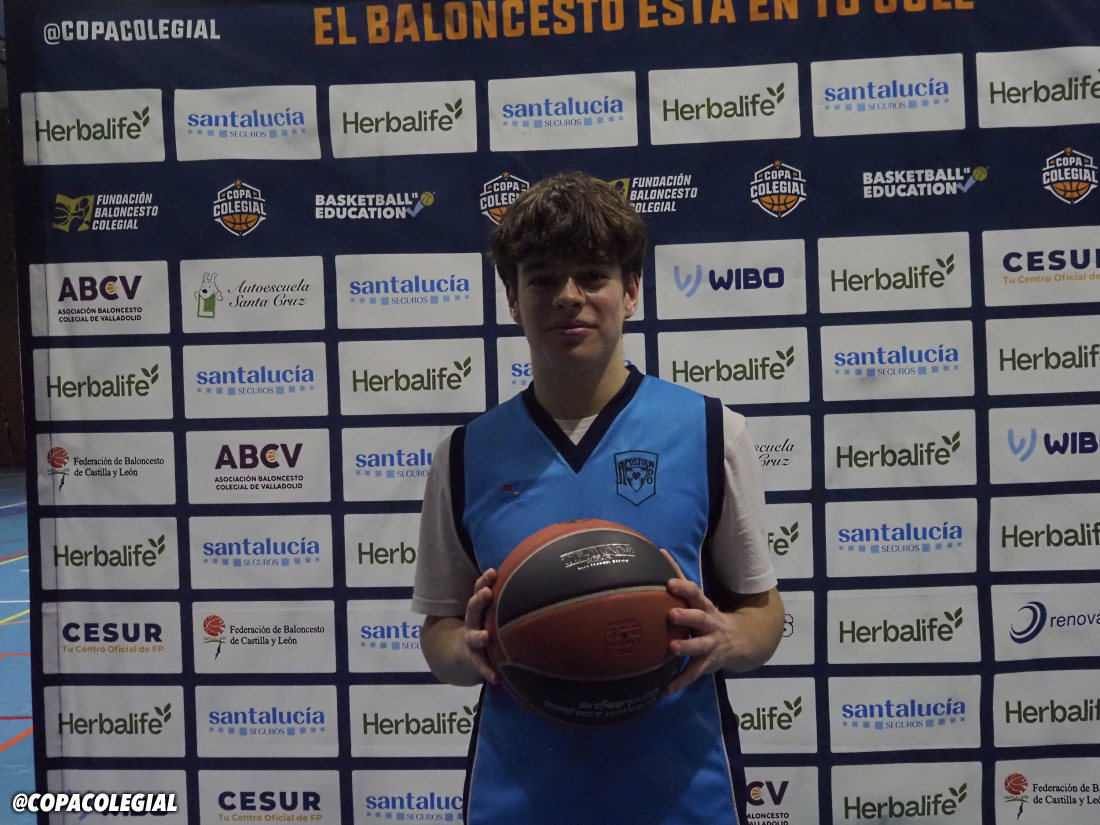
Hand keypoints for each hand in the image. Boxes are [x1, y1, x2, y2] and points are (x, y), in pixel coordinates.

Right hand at [463, 568, 499, 683]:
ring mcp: (471, 642)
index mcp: (478, 608)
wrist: (463, 653)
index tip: (492, 572)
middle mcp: (473, 622)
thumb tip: (531, 574)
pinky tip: (496, 678)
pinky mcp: (474, 660)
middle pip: (473, 609)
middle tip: (486, 593)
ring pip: (473, 637)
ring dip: (479, 636)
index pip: (479, 590)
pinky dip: (487, 671)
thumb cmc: (485, 624)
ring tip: (486, 636)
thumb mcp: (490, 612)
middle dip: (479, 600)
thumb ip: (505, 598)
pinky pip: (480, 666)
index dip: (484, 581)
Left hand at [660, 549, 737, 694]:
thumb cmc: (710, 616)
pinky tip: (666, 689)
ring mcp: (711, 645)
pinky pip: (694, 673)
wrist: (743, 641)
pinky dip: (681, 681)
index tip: (668, 584)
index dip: (683, 588)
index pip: (696, 594)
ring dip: (686, 648)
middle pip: (700, 618)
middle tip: (670, 615)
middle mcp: (709, 624)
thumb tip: (660, 552)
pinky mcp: (709, 663)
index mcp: (705, 607)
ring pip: (699, 647)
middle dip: (686, 616)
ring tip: (671, 649)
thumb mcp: (700, 600)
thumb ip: (680, 581)